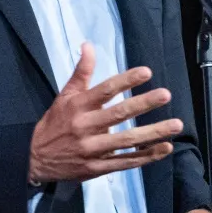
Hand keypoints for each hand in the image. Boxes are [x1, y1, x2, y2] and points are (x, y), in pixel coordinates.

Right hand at [27, 43, 182, 185]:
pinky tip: (165, 148)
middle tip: (166, 94)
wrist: (35, 160)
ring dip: (153, 133)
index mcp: (77, 106)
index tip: (146, 72)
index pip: (105, 90)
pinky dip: (147, 156)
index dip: (126, 80)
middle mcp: (85, 127)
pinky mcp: (97, 168)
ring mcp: (92, 150)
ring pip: (126, 140)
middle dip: (144, 104)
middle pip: (118, 114)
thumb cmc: (54, 124)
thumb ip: (80, 72)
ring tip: (176, 124)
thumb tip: (88, 45)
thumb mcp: (63, 96)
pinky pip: (126, 162)